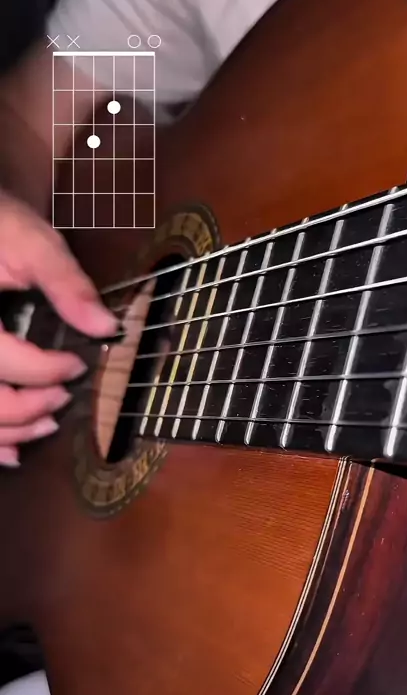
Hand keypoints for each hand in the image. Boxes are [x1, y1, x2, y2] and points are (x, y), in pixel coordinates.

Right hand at [0, 191, 116, 466]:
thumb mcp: (30, 242)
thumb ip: (66, 284)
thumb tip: (108, 327)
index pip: (5, 360)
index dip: (46, 371)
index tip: (77, 367)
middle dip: (28, 409)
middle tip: (63, 399)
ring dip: (7, 432)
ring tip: (44, 425)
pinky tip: (9, 452)